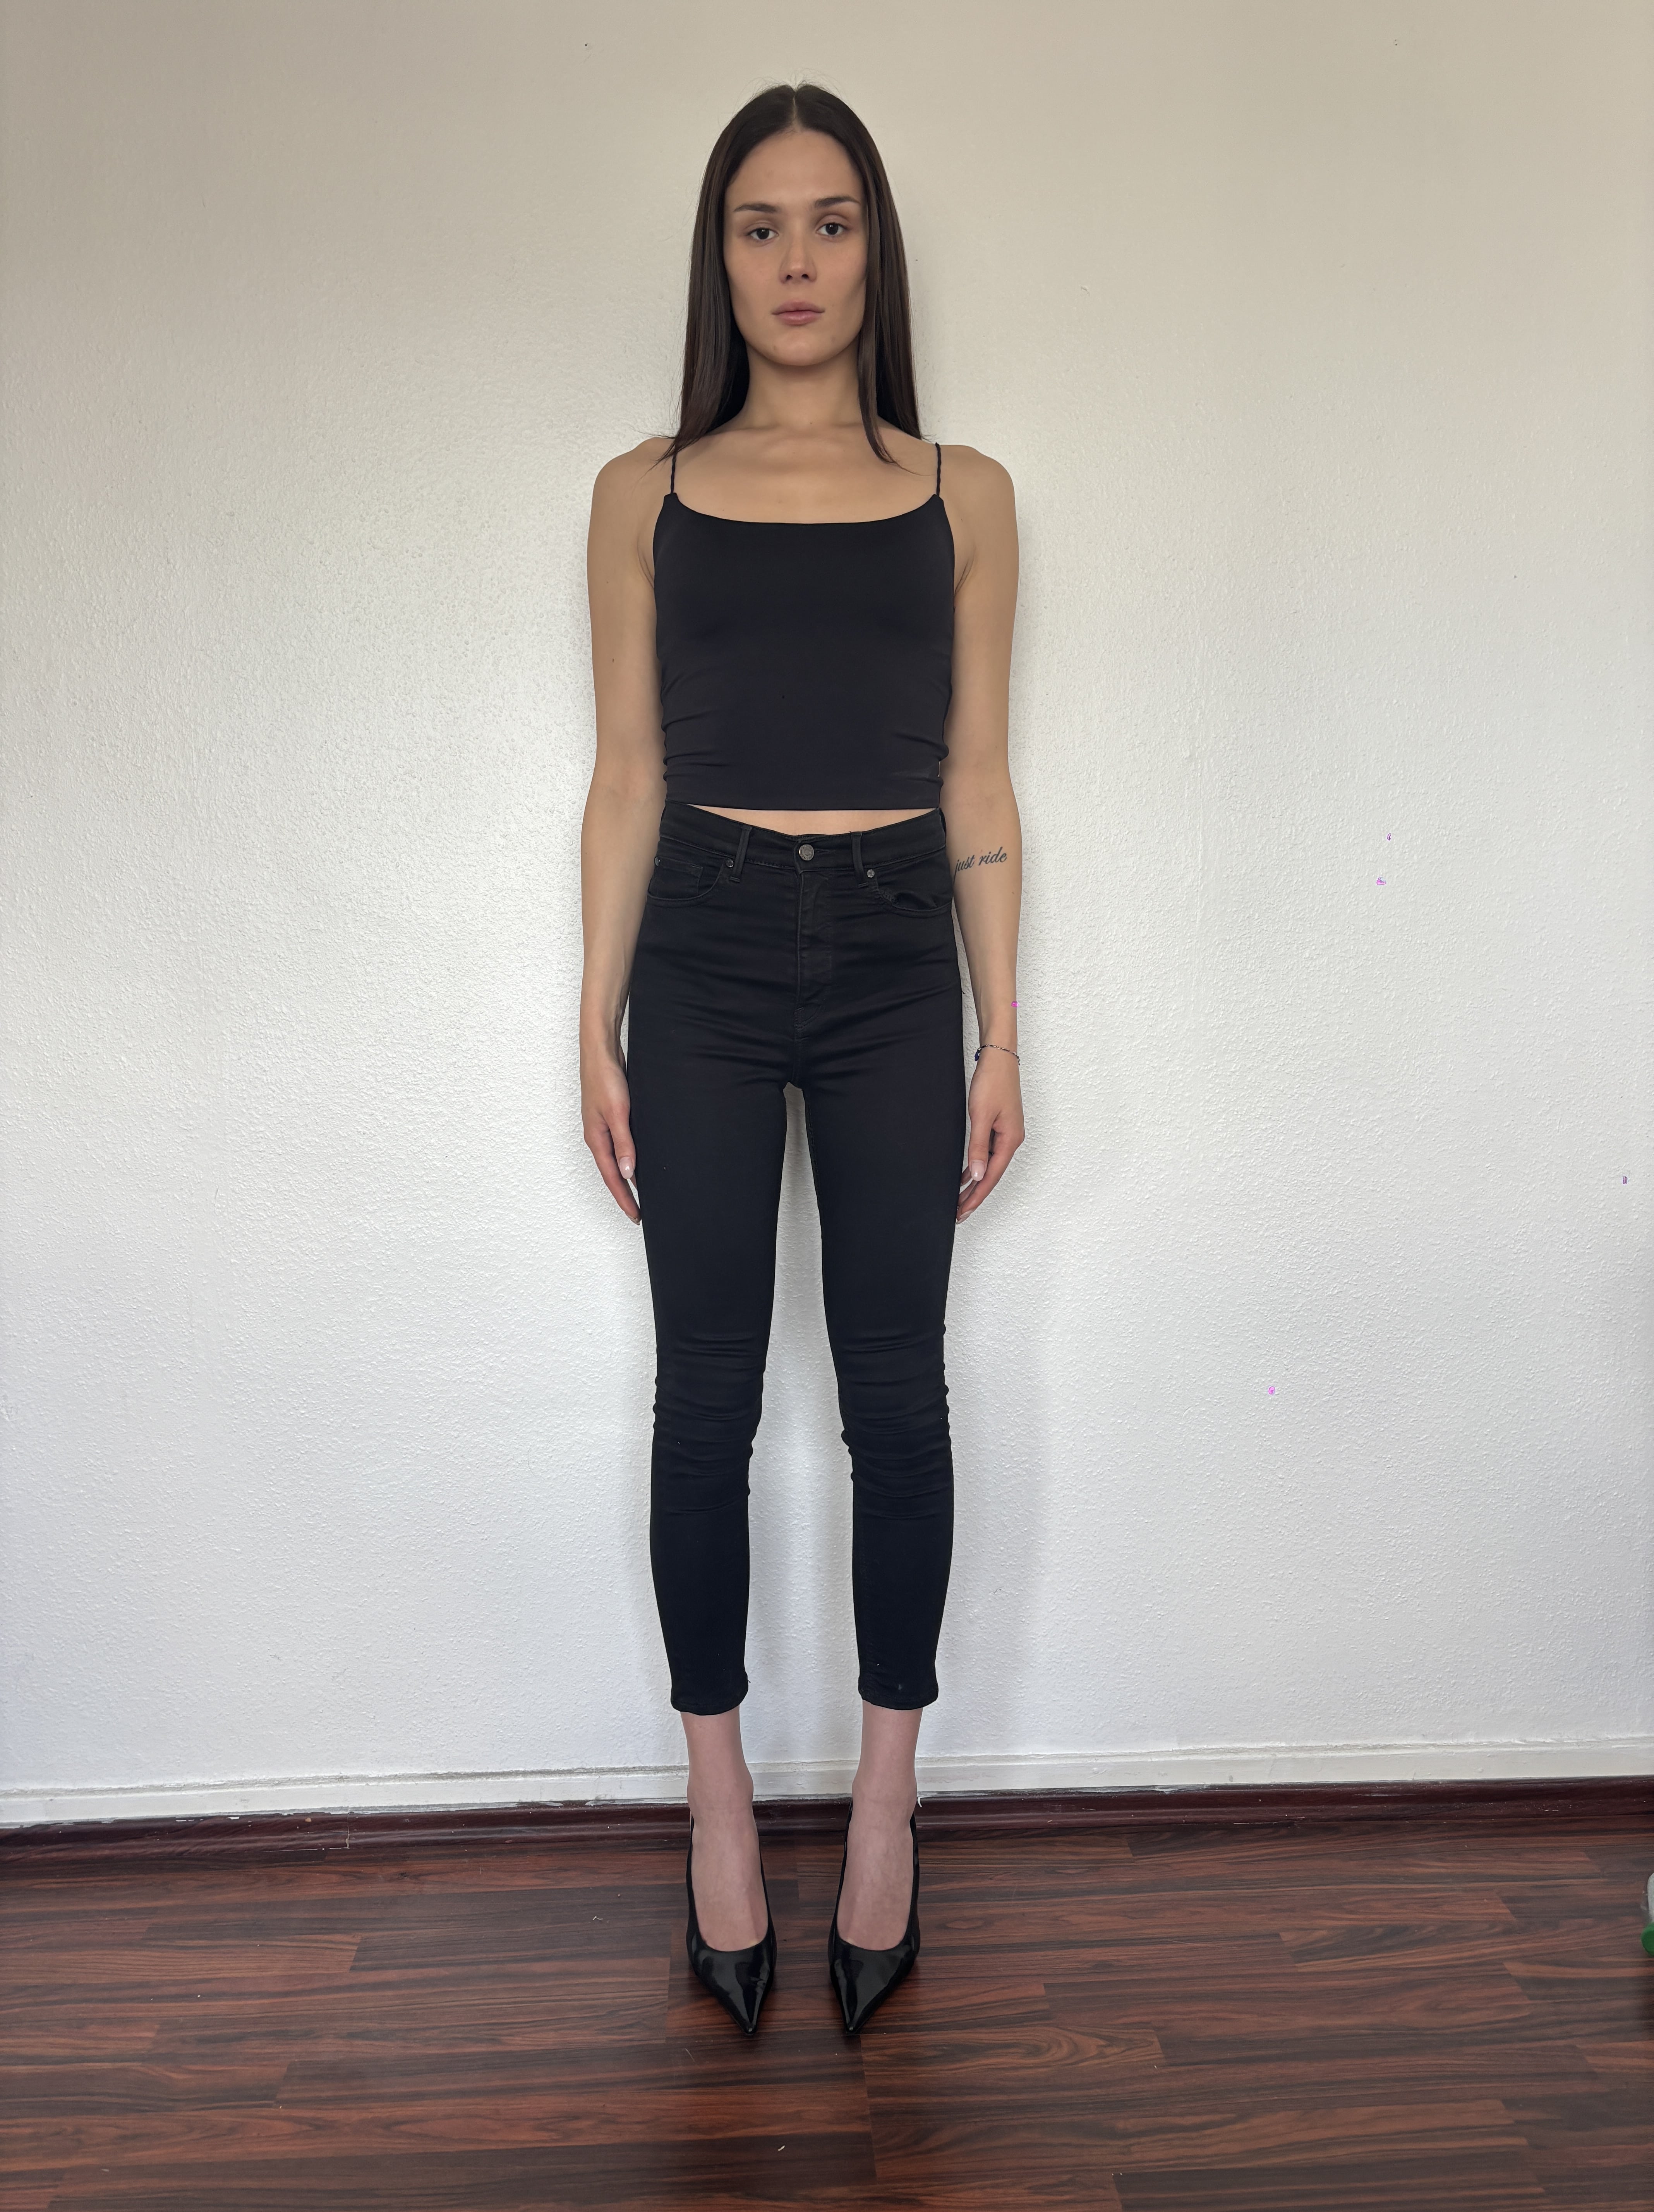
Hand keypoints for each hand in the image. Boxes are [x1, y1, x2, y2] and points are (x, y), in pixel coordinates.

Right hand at [582, 1048, 639, 1223]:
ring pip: (616, 1160)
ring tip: (642, 1194)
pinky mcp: (611, 1117)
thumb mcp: (617, 1113)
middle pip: (612, 1173)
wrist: (600, 1051)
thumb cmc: (605, 1079)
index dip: (624, 1199)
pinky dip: (629, 1158)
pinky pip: (620, 1145)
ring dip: (628, 1178)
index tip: (636, 1216)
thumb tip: (628, 1174)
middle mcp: (597, 1137)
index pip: (612, 1178)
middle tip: (640, 1212)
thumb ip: (623, 1143)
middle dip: (625, 1194)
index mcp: (596, 1139)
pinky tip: (640, 1161)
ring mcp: (603, 1127)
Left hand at [958, 1049, 1023, 1221]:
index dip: (976, 1196)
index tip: (962, 1211)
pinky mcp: (1000, 1126)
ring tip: (960, 1198)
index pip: (991, 1177)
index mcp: (1010, 1140)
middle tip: (958, 1213)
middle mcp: (1011, 1140)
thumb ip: (978, 1147)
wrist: (999, 1058)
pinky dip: (977, 1165)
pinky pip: (988, 1153)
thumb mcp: (981, 1116)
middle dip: (975, 1195)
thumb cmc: (992, 1082)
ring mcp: (1006, 1133)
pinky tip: (966, 1174)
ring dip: (975, 1182)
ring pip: (989, 1165)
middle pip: (991, 1175)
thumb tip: (978, 1175)